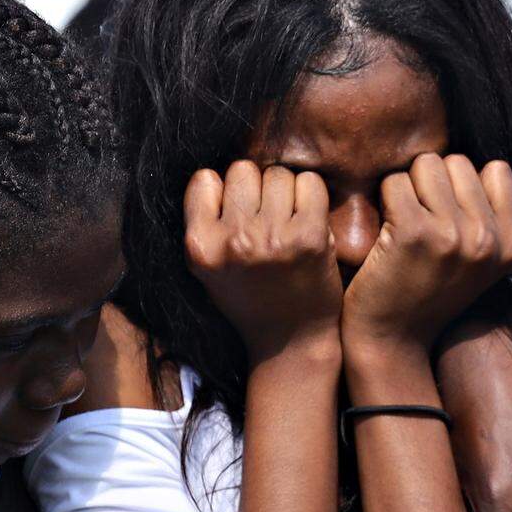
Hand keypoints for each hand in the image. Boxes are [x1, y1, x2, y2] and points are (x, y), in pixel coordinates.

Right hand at [184, 161, 340, 362]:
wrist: (290, 341)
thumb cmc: (248, 297)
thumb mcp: (206, 266)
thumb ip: (203, 221)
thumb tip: (215, 169)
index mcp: (200, 247)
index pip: (204, 179)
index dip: (221, 192)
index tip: (233, 214)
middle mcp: (232, 241)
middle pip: (242, 170)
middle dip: (255, 188)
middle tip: (265, 220)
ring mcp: (272, 238)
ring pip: (277, 174)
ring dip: (285, 193)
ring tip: (286, 224)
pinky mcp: (310, 237)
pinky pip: (310, 183)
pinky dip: (312, 196)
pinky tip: (308, 223)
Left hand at [342, 154, 511, 353]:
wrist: (391, 341)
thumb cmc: (424, 295)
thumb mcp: (475, 262)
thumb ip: (487, 217)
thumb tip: (482, 162)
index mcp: (511, 243)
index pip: (495, 169)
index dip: (460, 185)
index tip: (443, 216)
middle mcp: (488, 238)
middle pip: (456, 162)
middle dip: (430, 183)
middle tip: (417, 222)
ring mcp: (454, 234)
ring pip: (425, 165)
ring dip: (406, 187)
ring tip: (401, 225)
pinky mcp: (414, 233)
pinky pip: (394, 182)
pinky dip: (382, 200)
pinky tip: (384, 231)